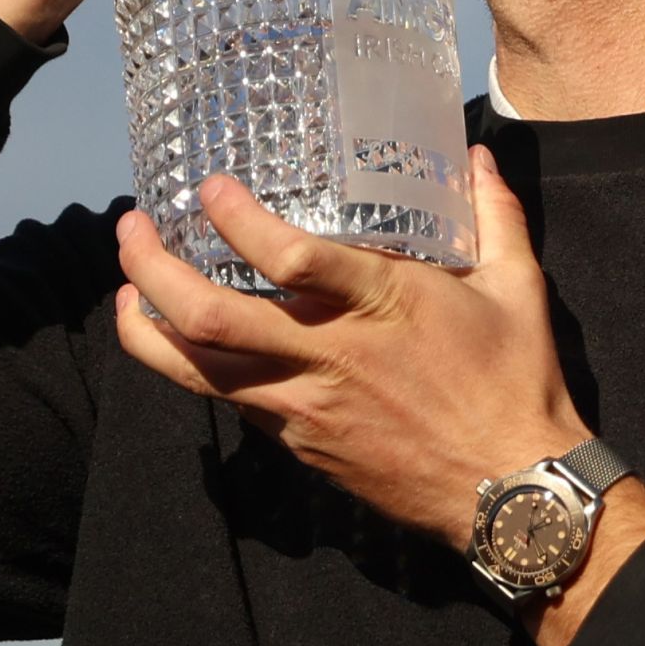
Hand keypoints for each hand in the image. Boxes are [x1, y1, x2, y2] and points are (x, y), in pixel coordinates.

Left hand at [110, 146, 592, 543]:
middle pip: (208, 316)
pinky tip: (183, 343)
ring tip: (127, 291)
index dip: (237, 219)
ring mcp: (304, 408)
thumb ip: (494, 213)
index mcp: (381, 305)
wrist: (510, 491)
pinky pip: (230, 401)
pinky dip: (193, 368)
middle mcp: (328, 357)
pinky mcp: (298, 444)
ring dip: (146, 328)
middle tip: (131, 230)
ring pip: (197, 371)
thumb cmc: (516, 382)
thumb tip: (480, 155)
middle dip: (152, 269)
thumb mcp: (517, 286)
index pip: (289, 259)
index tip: (209, 187)